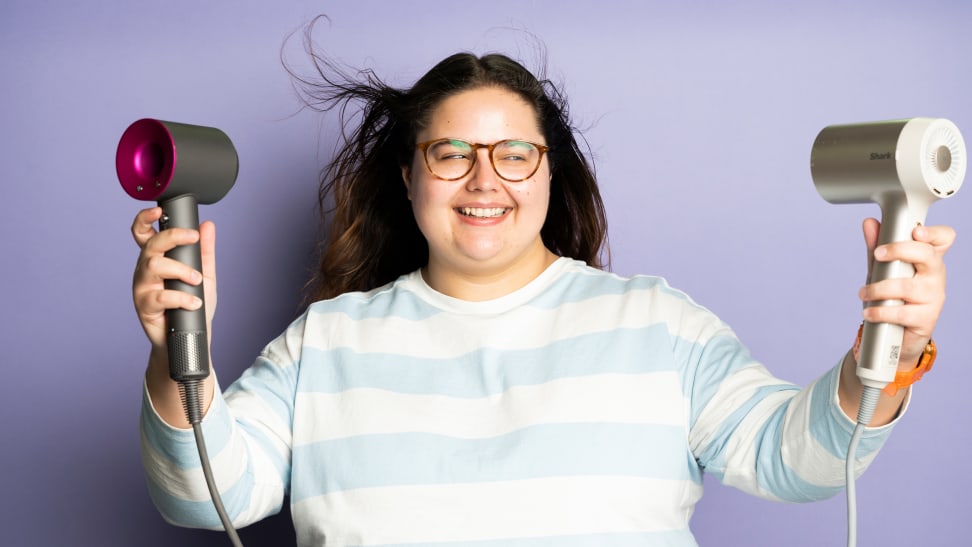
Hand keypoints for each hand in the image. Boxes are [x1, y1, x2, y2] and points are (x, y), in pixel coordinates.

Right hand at [131, 207, 217, 349]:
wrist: (191, 338)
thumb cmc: (194, 306)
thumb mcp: (205, 276)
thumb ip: (205, 252)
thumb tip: (208, 226)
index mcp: (157, 259)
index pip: (144, 234)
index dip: (145, 219)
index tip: (158, 210)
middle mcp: (146, 270)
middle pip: (151, 245)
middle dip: (171, 237)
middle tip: (192, 238)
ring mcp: (143, 288)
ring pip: (153, 266)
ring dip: (179, 270)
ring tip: (196, 281)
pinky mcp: (144, 306)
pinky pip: (160, 296)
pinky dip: (181, 298)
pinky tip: (194, 303)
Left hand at [858, 218, 954, 366]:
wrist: (897, 333)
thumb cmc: (895, 295)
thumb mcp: (883, 268)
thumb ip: (876, 246)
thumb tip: (869, 223)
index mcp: (928, 258)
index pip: (943, 239)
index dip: (934, 233)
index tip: (916, 230)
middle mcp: (935, 275)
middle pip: (928, 255)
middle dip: (901, 250)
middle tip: (878, 254)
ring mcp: (933, 297)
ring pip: (908, 286)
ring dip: (879, 289)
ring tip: (863, 293)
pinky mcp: (926, 318)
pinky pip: (903, 313)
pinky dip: (881, 312)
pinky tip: (869, 312)